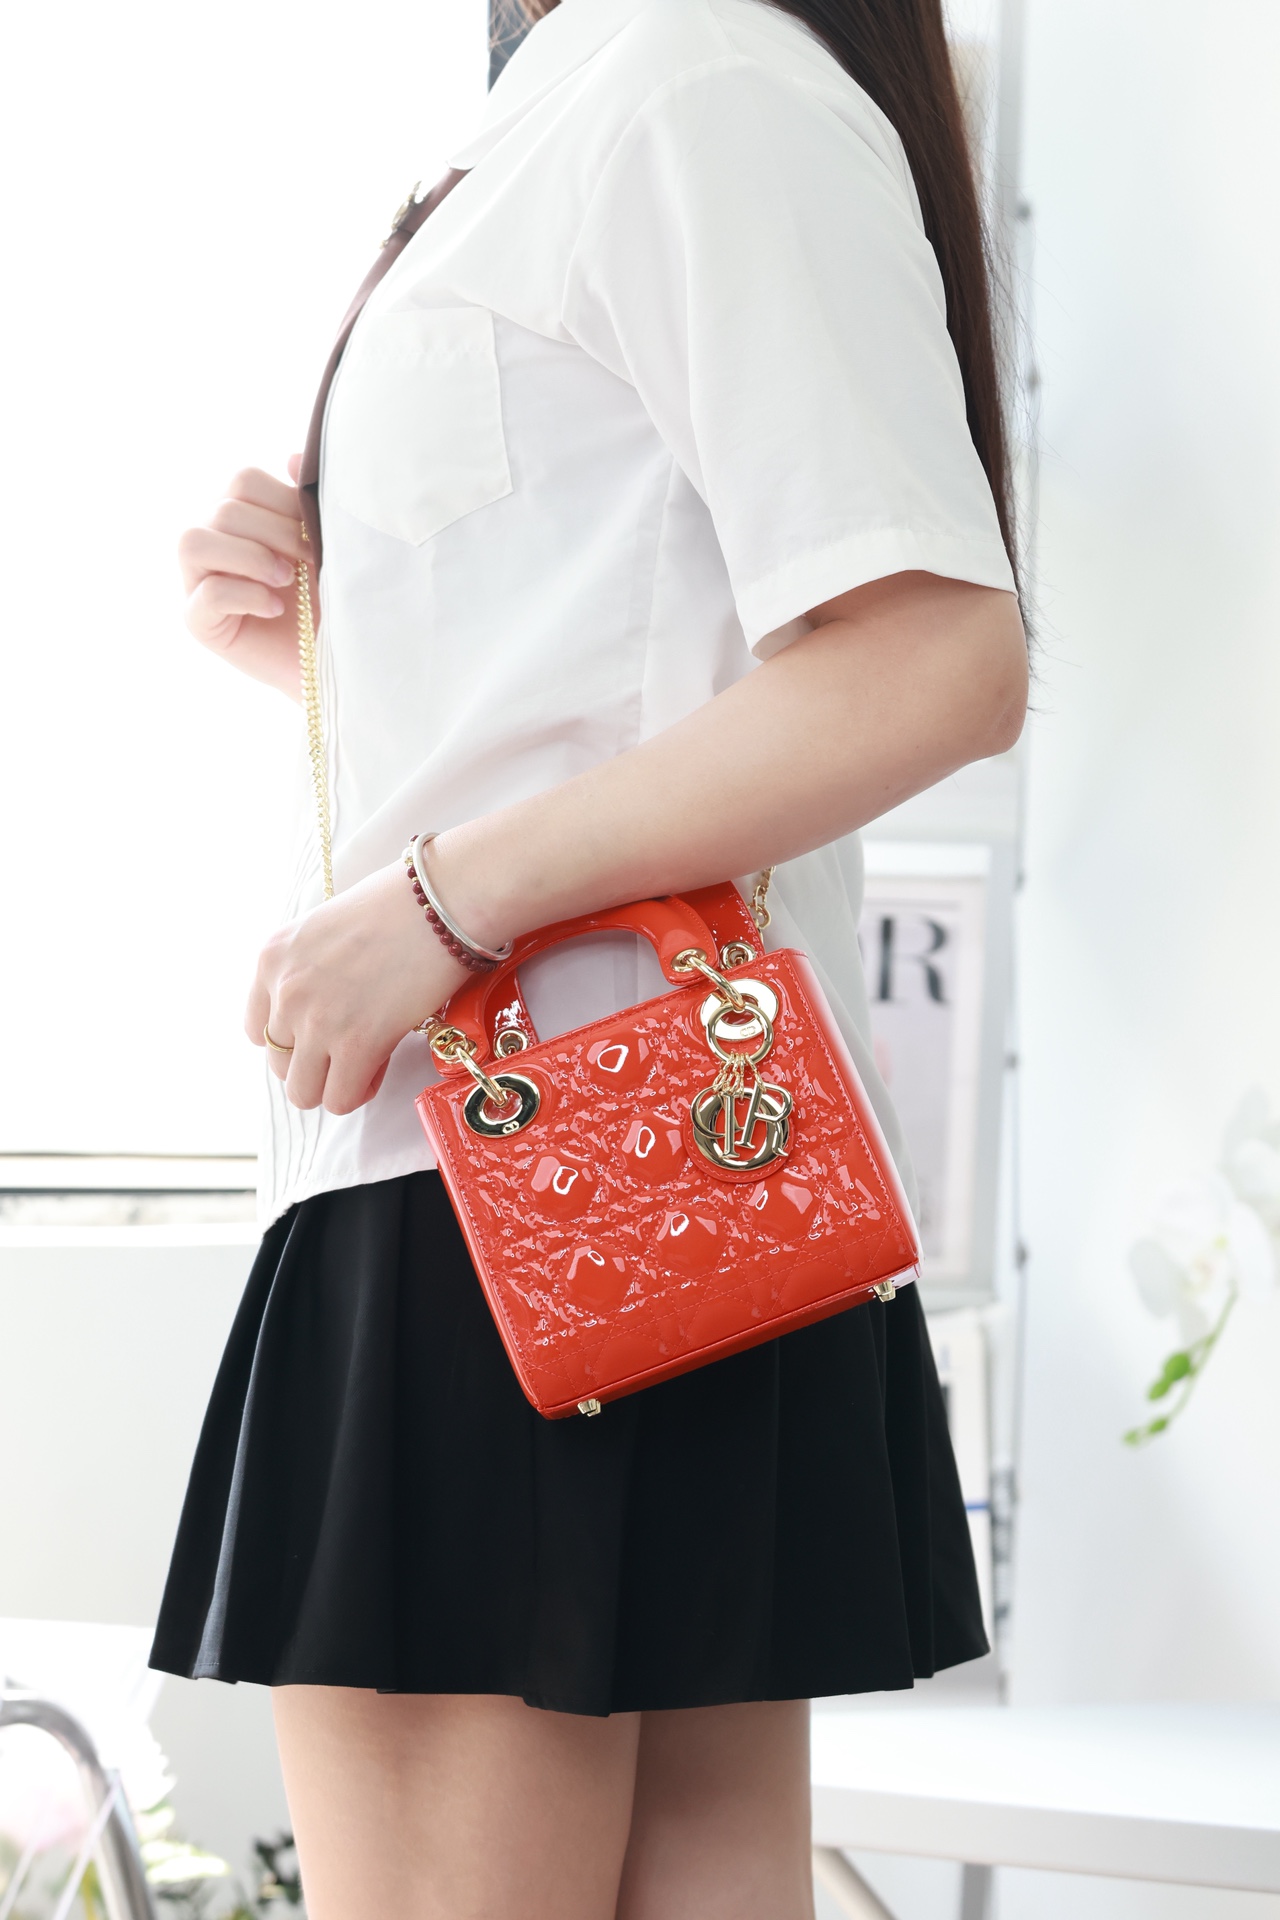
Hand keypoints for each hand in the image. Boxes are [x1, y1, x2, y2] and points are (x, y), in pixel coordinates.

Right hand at [178, 458, 311, 700]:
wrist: (339, 661)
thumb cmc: (333, 600)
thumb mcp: (327, 545)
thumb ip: (307, 500)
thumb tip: (294, 457)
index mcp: (241, 518)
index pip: (243, 481)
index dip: (282, 501)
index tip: (315, 532)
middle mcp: (213, 544)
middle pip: (223, 509)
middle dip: (274, 532)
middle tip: (308, 562)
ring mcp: (198, 582)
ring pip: (194, 541)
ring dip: (249, 556)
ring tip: (284, 579)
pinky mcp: (199, 622)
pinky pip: (206, 593)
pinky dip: (246, 595)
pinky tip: (276, 609)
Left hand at [248, 862, 471, 1113]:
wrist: (440, 903)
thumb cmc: (399, 905)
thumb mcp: (328, 928)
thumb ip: (312, 969)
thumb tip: (326, 1005)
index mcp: (273, 958)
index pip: (257, 1028)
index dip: (294, 1038)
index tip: (323, 1031)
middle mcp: (285, 991)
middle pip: (279, 1064)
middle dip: (315, 1062)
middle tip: (351, 1046)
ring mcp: (316, 1021)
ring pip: (303, 1092)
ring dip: (333, 1083)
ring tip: (366, 1060)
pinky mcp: (355, 1044)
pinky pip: (340, 1099)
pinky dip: (360, 1090)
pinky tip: (382, 1061)